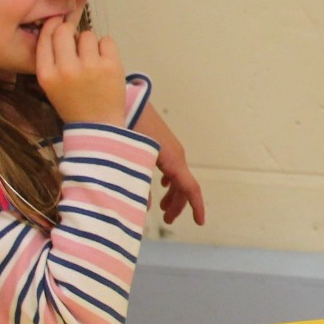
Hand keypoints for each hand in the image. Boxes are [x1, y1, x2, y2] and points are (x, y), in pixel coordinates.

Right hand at [34, 16, 127, 126]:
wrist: (98, 126)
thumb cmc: (73, 103)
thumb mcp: (51, 85)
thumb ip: (51, 59)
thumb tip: (58, 26)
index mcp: (47, 74)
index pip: (45, 38)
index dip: (52, 26)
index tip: (58, 22)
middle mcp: (66, 69)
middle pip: (65, 31)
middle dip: (70, 31)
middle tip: (76, 42)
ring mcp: (90, 67)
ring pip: (87, 35)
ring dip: (89, 43)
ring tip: (92, 59)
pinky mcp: (111, 66)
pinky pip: (106, 41)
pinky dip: (106, 48)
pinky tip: (104, 62)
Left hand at [136, 104, 206, 226]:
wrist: (123, 100)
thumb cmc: (127, 128)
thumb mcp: (131, 161)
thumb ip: (138, 186)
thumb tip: (144, 207)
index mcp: (172, 159)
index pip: (191, 188)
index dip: (197, 207)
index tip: (200, 223)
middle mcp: (175, 153)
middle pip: (183, 185)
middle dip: (178, 205)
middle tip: (166, 220)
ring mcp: (169, 147)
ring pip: (177, 176)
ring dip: (172, 193)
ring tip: (162, 207)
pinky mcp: (161, 142)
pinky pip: (171, 166)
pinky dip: (168, 180)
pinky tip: (160, 184)